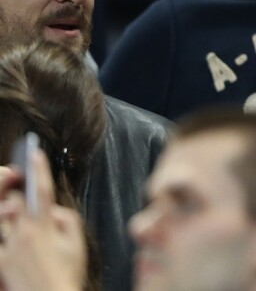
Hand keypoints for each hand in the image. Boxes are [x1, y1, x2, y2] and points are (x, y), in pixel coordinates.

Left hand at [0, 151, 84, 290]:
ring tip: (18, 211)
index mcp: (45, 227)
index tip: (35, 152)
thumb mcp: (77, 243)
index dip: (39, 169)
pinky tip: (11, 228)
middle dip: (19, 192)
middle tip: (24, 190)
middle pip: (14, 200)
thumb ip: (67, 219)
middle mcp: (24, 234)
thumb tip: (54, 210)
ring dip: (9, 211)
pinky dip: (4, 229)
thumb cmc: (66, 274)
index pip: (42, 190)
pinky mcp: (1, 261)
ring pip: (2, 217)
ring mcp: (10, 248)